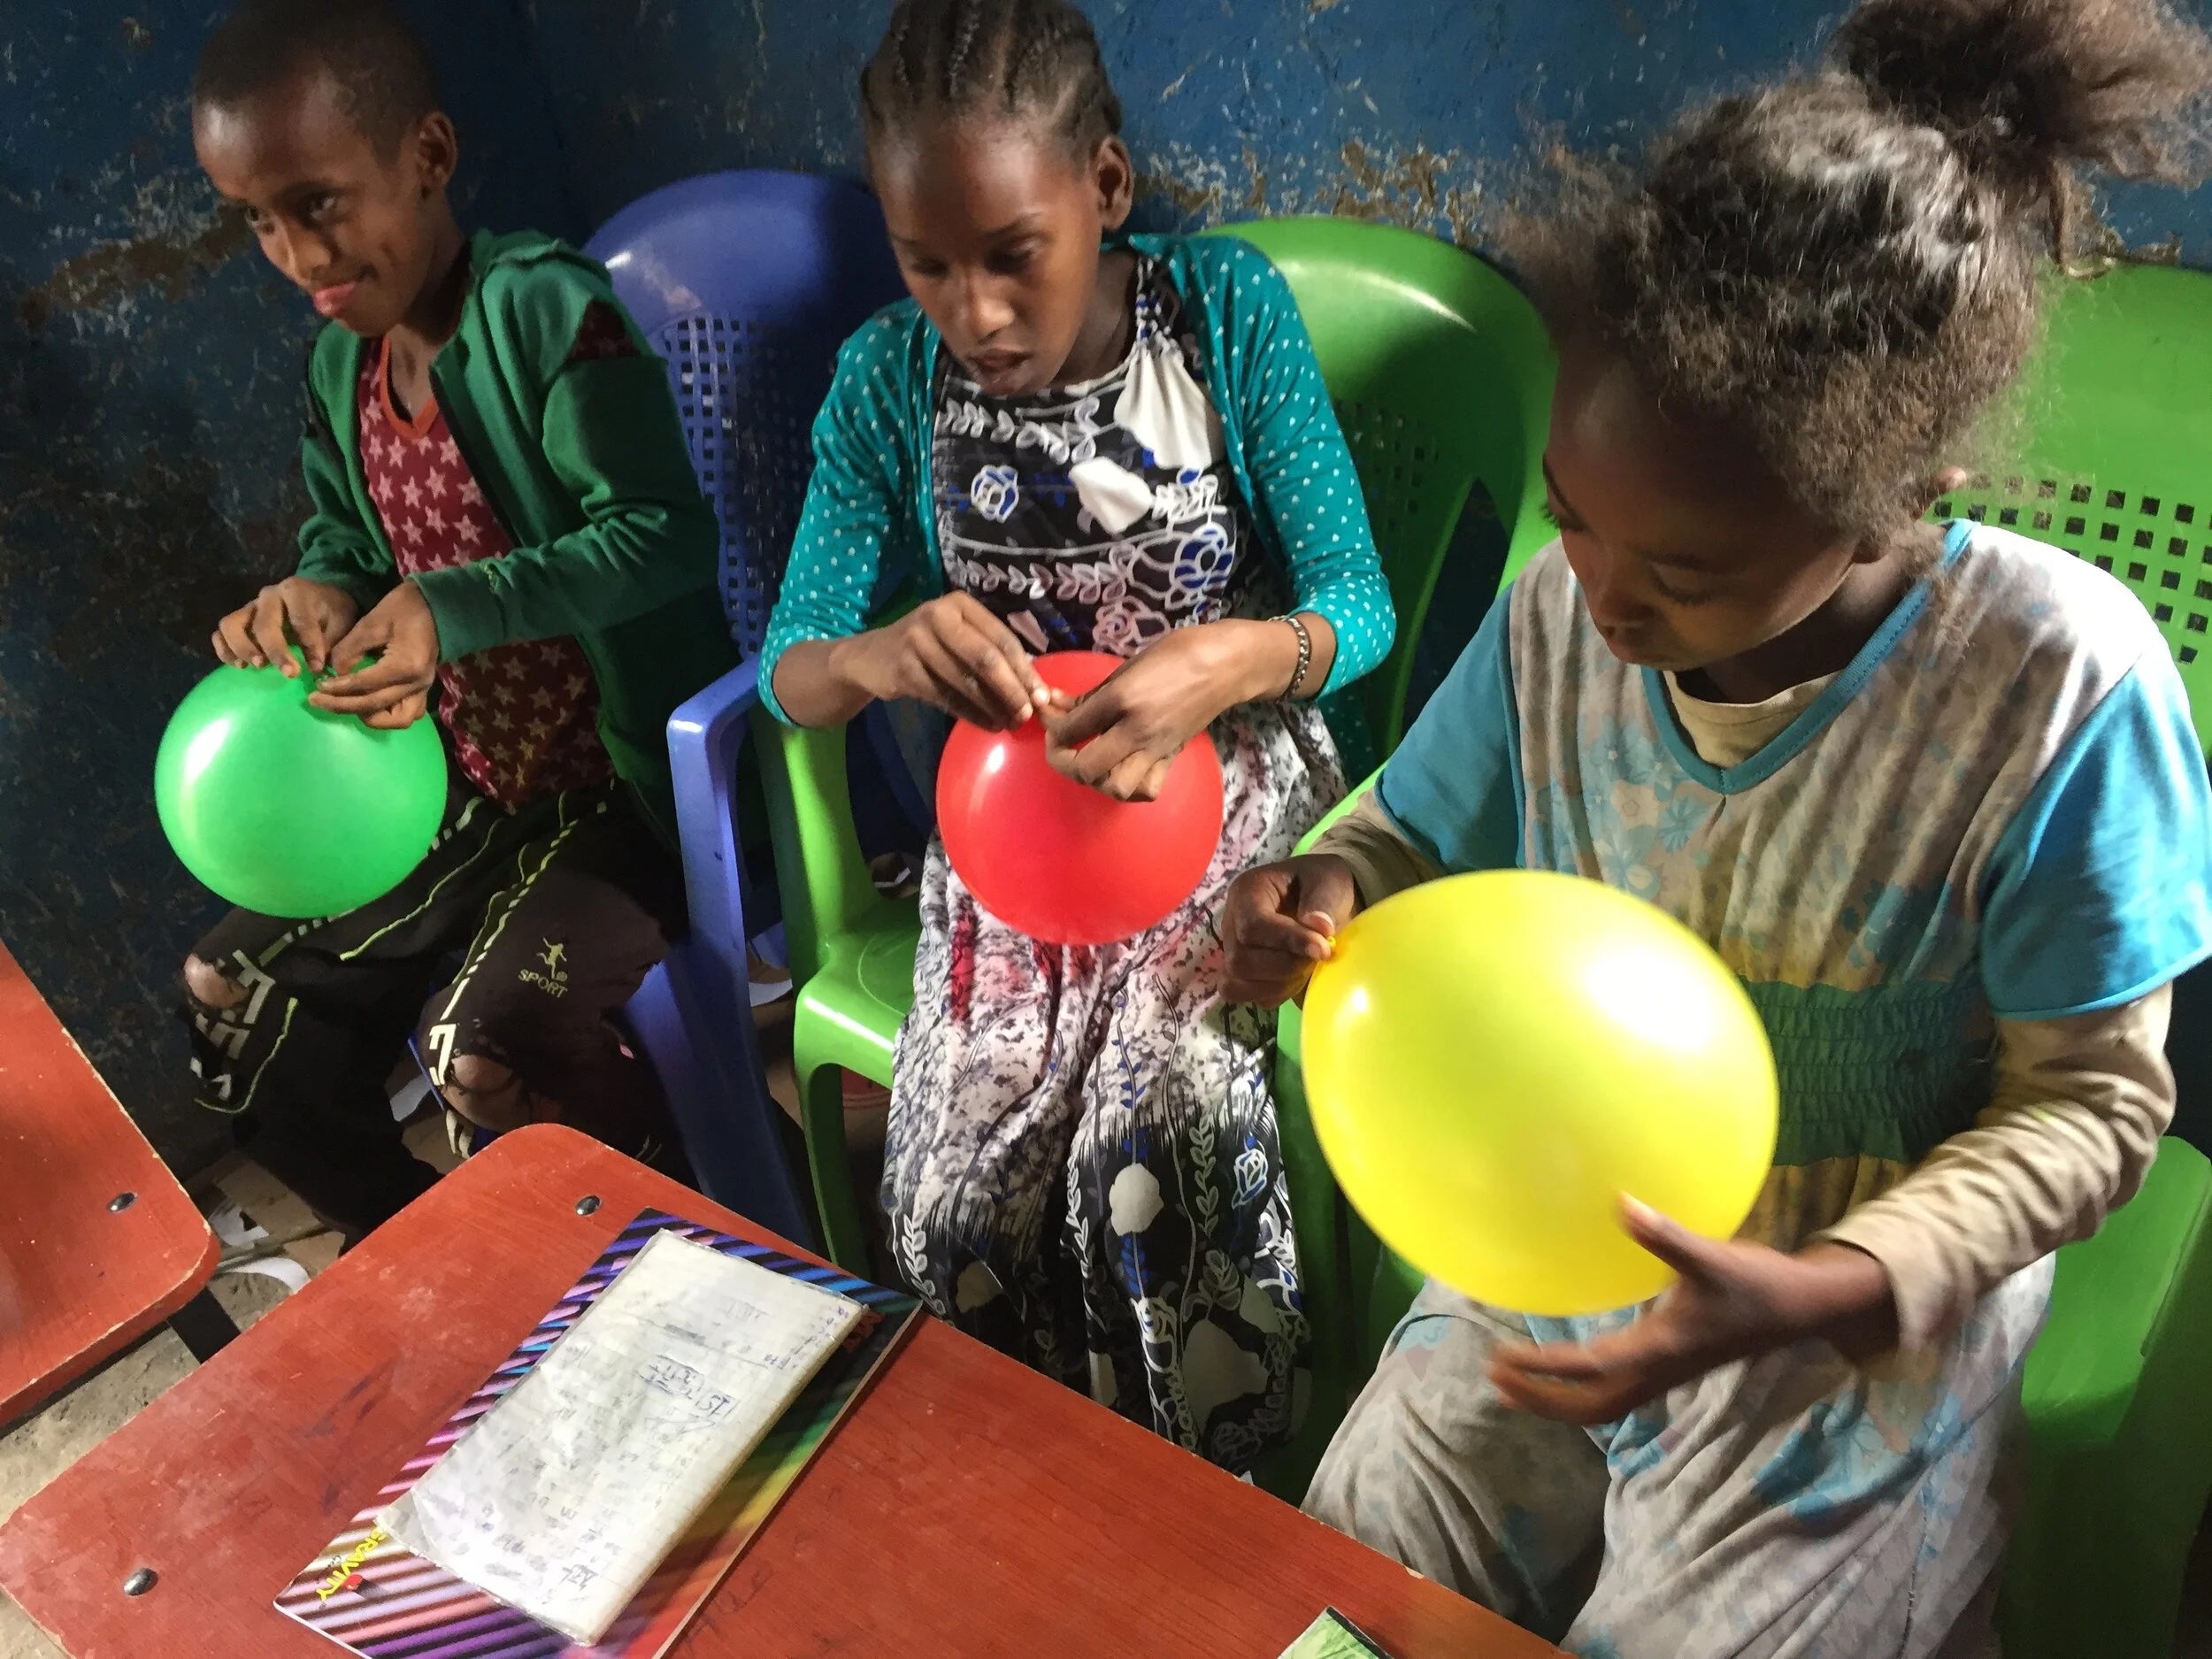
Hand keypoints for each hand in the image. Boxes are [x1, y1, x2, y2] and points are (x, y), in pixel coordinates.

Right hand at [212, 577, 360, 675]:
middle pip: (263, 623)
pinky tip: (240, 666)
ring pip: (231, 624)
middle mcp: (269, 596)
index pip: (299, 618)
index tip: (317, 667)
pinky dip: (224, 650)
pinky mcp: (239, 620)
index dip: (309, 644)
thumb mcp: (343, 623)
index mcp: (297, 591)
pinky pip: (220, 633)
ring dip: (242, 648)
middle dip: (275, 651)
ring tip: (259, 667)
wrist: (321, 599)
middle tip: (290, 674)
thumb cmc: (332, 612)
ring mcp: (250, 607)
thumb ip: (335, 643)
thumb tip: (325, 670)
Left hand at [311, 581, 440, 729]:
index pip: (364, 685)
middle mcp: (416, 684)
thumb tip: (333, 673)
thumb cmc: (405, 608)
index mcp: (405, 666)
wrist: (437, 606)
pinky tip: (370, 706)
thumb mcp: (372, 623)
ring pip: (396, 719)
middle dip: (341, 705)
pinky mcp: (423, 689)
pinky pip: (408, 714)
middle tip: (316, 701)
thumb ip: (350, 650)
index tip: (317, 686)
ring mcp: (423, 689)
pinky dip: (389, 715)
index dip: (337, 688)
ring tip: (346, 706)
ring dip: (369, 716)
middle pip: (373, 706)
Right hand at [837, 593, 1049, 730]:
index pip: (1001, 637)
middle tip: (1028, 714)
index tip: (1043, 696)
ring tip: (1010, 723)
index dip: (1024, 669)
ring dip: (993, 707)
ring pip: (966, 682)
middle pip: (985, 658)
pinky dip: (971, 715)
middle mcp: (938, 616)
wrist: (870, 657)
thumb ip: (992, 654)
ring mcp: (917, 641)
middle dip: (1011, 689)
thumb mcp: (958, 638)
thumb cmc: (928, 647)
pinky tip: (988, 724)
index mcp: (959, 604)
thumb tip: (1039, 688)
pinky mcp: (904, 670)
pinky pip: (946, 698)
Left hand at [1043, 625, 1265, 801]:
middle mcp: (1136, 731)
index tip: (1049, 720)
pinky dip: (1129, 789)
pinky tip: (1120, 770)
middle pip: (1087, 769)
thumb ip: (1089, 694)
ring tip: (1092, 761)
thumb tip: (1054, 706)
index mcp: (1121, 699)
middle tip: (1064, 747)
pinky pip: (1146, 790)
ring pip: (1116, 789)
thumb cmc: (1174, 654)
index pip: (1071, 729)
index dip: (1051, 728)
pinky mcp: (1171, 758)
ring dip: (1097, 780)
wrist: (1224, 665)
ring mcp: (1156, 749)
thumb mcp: (1125, 668)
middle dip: (1065, 762)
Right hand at [1219, 854, 1360, 1005]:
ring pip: (1236, 983)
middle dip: (1285, 966)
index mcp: (1247, 892)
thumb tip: (1319, 927)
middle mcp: (1231, 922)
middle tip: (1317, 958)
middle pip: (1240, 960)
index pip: (1253, 925)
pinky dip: (1272, 994)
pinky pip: (1242, 995)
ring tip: (1306, 969)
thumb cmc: (1323, 885)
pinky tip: (1295, 980)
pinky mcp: (1239, 974)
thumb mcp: (1329, 882)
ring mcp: (1231, 950)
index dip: (1288, 941)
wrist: (1324, 902)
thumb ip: (1323, 902)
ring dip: (1279, 984)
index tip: (1324, 949)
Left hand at [1487, 1199, 1899, 1424]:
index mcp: (1662, 1350)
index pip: (1591, 1368)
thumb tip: (1622, 1203)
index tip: (1504, 1359)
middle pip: (1590, 1406)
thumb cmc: (1757, 1282)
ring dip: (1558, 1400)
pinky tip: (1566, 1363)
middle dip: (1542, 1399)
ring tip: (1514, 1383)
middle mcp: (1659, 1371)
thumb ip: (1665, 1235)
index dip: (1546, 1368)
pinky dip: (1584, 1386)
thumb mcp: (1712, 1256)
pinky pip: (1617, 1391)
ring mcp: (1666, 1374)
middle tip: (1495, 1377)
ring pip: (1603, 1405)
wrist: (1801, 1309)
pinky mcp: (1672, 1366)